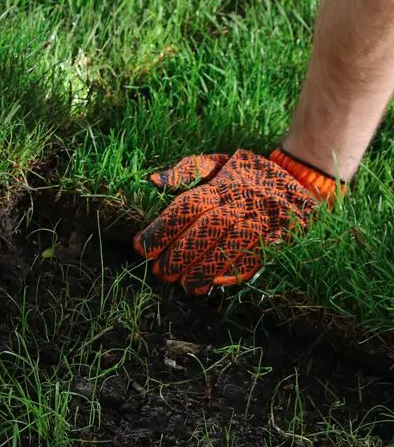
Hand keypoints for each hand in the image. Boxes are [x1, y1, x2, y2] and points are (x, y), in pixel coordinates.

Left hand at [133, 149, 334, 293]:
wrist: (303, 176)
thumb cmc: (250, 174)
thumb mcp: (220, 162)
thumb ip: (188, 170)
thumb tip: (154, 181)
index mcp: (225, 185)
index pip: (188, 207)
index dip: (164, 228)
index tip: (142, 247)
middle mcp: (244, 202)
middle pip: (208, 228)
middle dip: (180, 253)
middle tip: (160, 272)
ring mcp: (265, 221)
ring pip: (232, 246)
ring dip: (205, 268)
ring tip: (184, 284)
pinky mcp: (282, 237)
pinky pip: (258, 257)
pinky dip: (236, 271)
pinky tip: (216, 283)